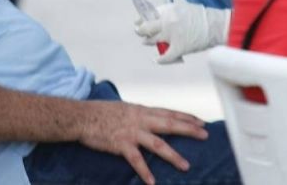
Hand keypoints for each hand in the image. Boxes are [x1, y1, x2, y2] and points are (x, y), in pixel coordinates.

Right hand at [79, 101, 207, 184]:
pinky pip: (136, 160)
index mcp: (142, 111)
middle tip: (205, 135)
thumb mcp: (125, 109)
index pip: (169, 112)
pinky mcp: (121, 144)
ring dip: (173, 156)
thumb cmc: (101, 113)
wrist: (82, 117)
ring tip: (185, 166)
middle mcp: (140, 120)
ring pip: (157, 144)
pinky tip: (152, 182)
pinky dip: (144, 171)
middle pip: (169, 124)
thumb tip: (150, 118)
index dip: (186, 117)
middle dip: (189, 129)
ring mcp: (131, 132)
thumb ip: (139, 115)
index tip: (200, 121)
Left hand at [134, 2, 229, 63]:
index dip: (141, 20)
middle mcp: (167, 21)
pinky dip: (160, 59)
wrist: (216, 25)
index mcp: (168, 10)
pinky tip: (157, 59)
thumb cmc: (201, 17)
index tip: (138, 23)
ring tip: (147, 42)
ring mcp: (172, 35)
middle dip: (141, 31)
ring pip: (152, 41)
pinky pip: (164, 56)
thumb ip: (168, 14)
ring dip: (148, 42)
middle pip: (146, 28)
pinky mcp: (178, 47)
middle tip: (140, 33)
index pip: (147, 14)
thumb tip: (154, 21)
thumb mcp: (182, 9)